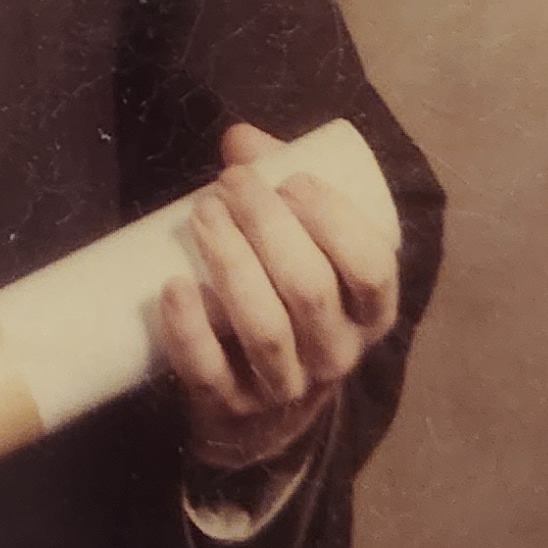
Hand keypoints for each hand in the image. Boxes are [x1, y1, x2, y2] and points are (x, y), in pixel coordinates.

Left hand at [158, 123, 402, 473]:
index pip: (372, 270)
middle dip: (267, 227)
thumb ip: (283, 189)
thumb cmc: (286, 298)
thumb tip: (241, 140)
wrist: (262, 407)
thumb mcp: (306, 250)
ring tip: (202, 214)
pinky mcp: (230, 405)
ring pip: (264, 328)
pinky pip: (210, 370)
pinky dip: (190, 327)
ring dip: (230, 263)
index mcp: (369, 313)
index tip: (292, 181)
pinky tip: (175, 286)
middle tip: (230, 185)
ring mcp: (285, 385)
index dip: (335, 221)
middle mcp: (337, 353)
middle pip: (310, 290)